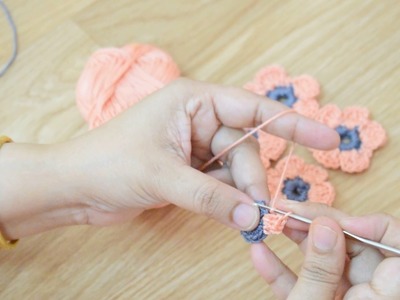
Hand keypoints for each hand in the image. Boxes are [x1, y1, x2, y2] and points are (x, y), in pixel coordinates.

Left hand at [0, 79, 338, 238]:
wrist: (76, 188)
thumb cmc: (107, 164)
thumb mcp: (162, 176)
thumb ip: (211, 196)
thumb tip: (254, 216)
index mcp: (192, 100)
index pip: (251, 108)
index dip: (292, 122)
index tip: (327, 137)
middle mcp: (198, 119)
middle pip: (246, 148)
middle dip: (253, 179)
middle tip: (257, 211)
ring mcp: (196, 147)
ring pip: (236, 170)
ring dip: (242, 194)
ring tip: (243, 218)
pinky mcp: (191, 171)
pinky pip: (223, 184)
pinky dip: (230, 201)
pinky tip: (231, 216)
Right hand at [251, 201, 399, 298]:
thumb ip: (320, 270)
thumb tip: (324, 225)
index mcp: (379, 297)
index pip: (396, 246)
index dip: (373, 225)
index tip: (337, 221)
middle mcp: (366, 294)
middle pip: (354, 246)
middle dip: (318, 224)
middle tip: (287, 210)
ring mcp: (342, 298)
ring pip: (326, 258)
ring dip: (297, 240)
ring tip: (272, 222)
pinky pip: (304, 280)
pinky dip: (282, 269)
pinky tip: (260, 253)